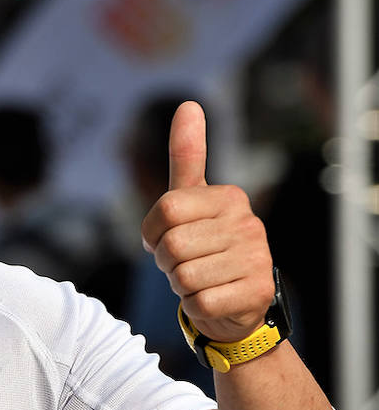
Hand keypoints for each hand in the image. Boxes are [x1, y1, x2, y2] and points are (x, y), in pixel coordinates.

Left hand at [141, 101, 273, 342]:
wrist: (234, 302)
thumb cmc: (204, 248)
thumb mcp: (191, 201)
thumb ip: (187, 157)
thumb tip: (188, 103)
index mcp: (229, 197)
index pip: (166, 210)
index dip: (152, 232)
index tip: (164, 238)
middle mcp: (249, 223)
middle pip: (172, 246)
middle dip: (166, 262)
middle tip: (185, 263)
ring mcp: (257, 258)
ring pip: (183, 276)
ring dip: (180, 284)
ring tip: (200, 279)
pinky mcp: (257, 292)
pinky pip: (200, 302)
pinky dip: (195, 305)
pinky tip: (212, 298)